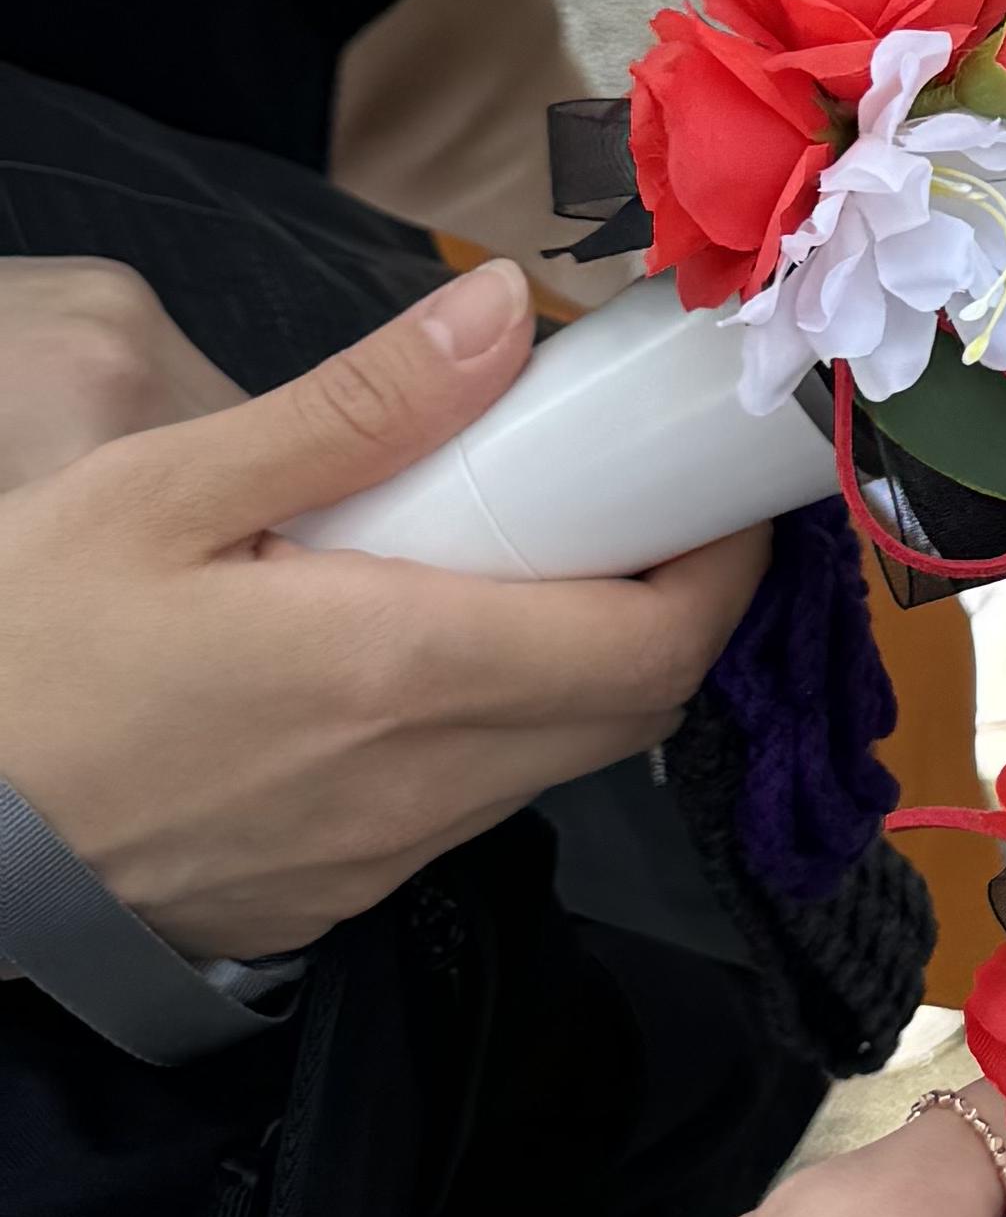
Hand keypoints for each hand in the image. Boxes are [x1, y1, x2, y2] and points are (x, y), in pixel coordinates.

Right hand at [0, 261, 762, 954]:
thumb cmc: (20, 651)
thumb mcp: (162, 491)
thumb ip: (354, 408)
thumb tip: (506, 316)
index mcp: (402, 671)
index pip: (658, 643)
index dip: (723, 566)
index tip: (710, 487)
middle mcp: (422, 785)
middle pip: (631, 708)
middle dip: (667, 607)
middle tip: (622, 509)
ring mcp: (380, 859)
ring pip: (551, 763)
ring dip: (573, 669)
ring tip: (509, 567)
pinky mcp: (331, 900)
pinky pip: (461, 811)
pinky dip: (486, 731)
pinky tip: (408, 663)